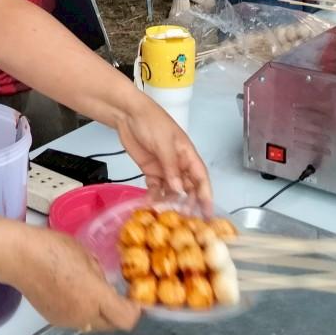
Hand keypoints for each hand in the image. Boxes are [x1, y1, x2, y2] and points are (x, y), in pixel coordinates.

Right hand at [17, 229, 140, 330]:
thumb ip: (98, 272)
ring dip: (98, 312)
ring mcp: (68, 320)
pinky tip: (70, 291)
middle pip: (112, 325)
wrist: (19, 257)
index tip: (133, 297)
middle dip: (117, 312)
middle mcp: (84, 314)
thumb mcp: (85, 253)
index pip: (126, 318)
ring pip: (93, 324)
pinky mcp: (54, 319)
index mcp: (95, 295)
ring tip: (88, 290)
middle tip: (115, 295)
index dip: (135, 310)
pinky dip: (80, 311)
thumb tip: (103, 281)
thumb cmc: (52, 247)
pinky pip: (76, 320)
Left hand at [114, 93, 212, 212]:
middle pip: (188, 187)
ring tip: (166, 217)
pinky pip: (156, 188)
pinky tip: (151, 206)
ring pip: (172, 190)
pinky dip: (154, 197)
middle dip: (188, 203)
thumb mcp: (164, 143)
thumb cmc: (152, 122)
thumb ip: (171, 167)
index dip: (206, 195)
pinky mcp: (150, 171)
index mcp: (188, 154)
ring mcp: (164, 168)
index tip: (208, 212)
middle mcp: (179, 164)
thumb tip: (179, 190)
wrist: (127, 114)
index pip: (201, 178)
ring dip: (170, 202)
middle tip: (185, 220)